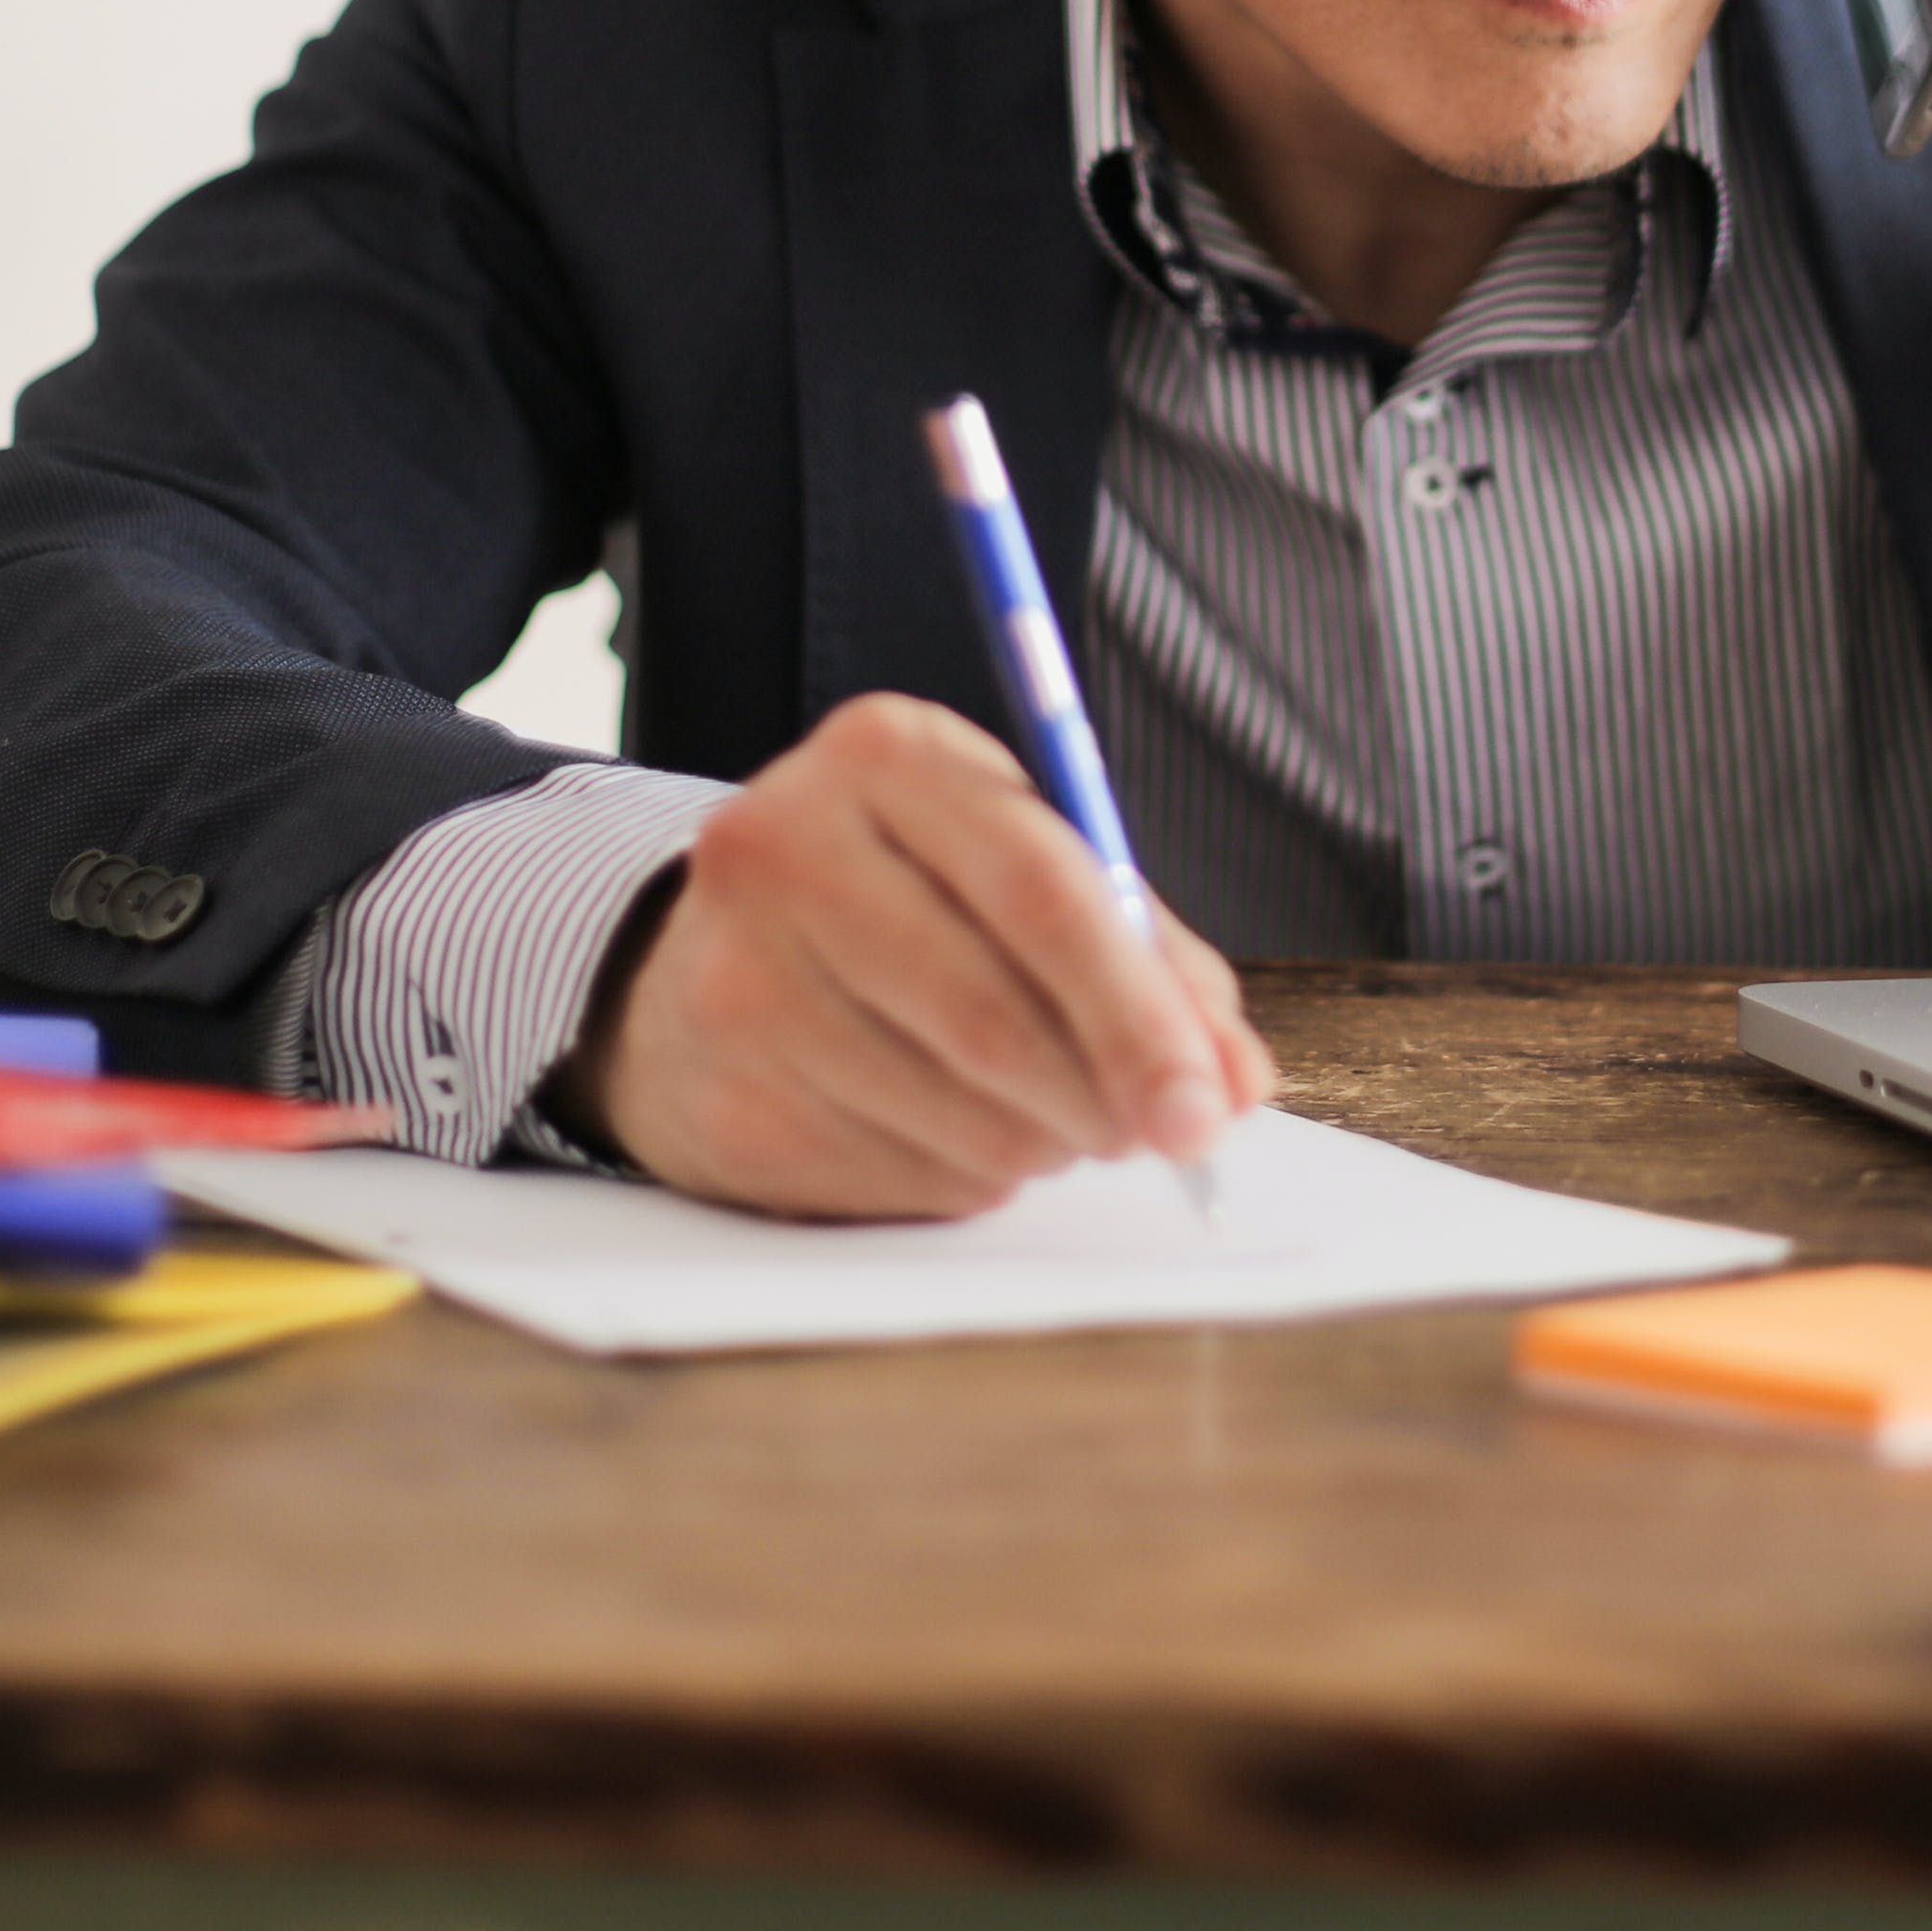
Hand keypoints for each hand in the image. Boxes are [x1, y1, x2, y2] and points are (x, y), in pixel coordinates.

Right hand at [558, 694, 1276, 1218]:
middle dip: (1107, 1094)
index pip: (1043, 889)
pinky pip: (900, 1176)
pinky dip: (968, 1174)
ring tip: (1054, 1115)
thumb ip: (1147, 955)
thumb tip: (1235, 1083)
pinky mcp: (721, 1097)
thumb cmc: (906, 905)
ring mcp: (736, 975)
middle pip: (993, 1010)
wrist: (696, 961)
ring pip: (956, 1109)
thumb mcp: (1022, 866)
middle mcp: (786, 844)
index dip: (1141, 1012)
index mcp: (887, 754)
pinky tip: (956, 1133)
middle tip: (1162, 1134)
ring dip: (1045, 1140)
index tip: (1213, 1102)